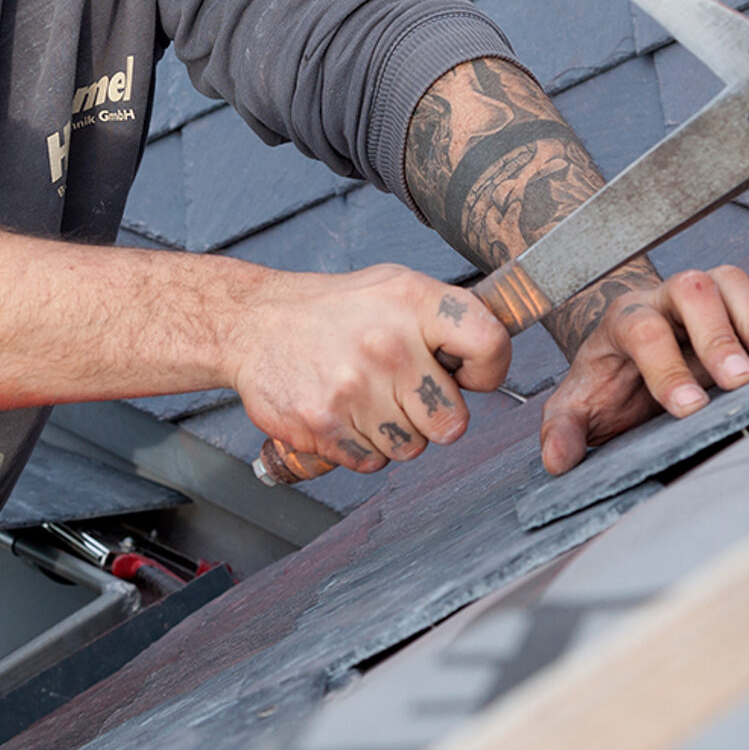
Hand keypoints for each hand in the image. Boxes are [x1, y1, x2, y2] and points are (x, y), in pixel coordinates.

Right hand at [229, 263, 511, 471]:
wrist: (254, 323)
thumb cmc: (332, 310)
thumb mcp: (394, 287)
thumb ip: (445, 317)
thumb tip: (494, 354)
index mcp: (412, 301)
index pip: (489, 343)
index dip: (490, 369)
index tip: (471, 373)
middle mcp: (387, 343)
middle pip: (452, 421)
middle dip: (431, 415)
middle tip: (401, 389)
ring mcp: (354, 387)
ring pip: (410, 448)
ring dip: (393, 433)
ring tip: (364, 395)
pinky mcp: (323, 423)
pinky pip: (371, 462)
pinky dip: (360, 445)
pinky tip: (341, 410)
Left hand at [538, 266, 748, 475]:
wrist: (627, 358)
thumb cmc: (606, 383)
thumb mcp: (576, 405)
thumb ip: (563, 428)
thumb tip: (556, 461)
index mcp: (623, 320)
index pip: (642, 329)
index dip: (665, 365)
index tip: (688, 408)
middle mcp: (664, 300)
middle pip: (692, 290)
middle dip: (717, 334)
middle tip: (741, 379)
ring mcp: (706, 302)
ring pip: (732, 284)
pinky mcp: (741, 315)